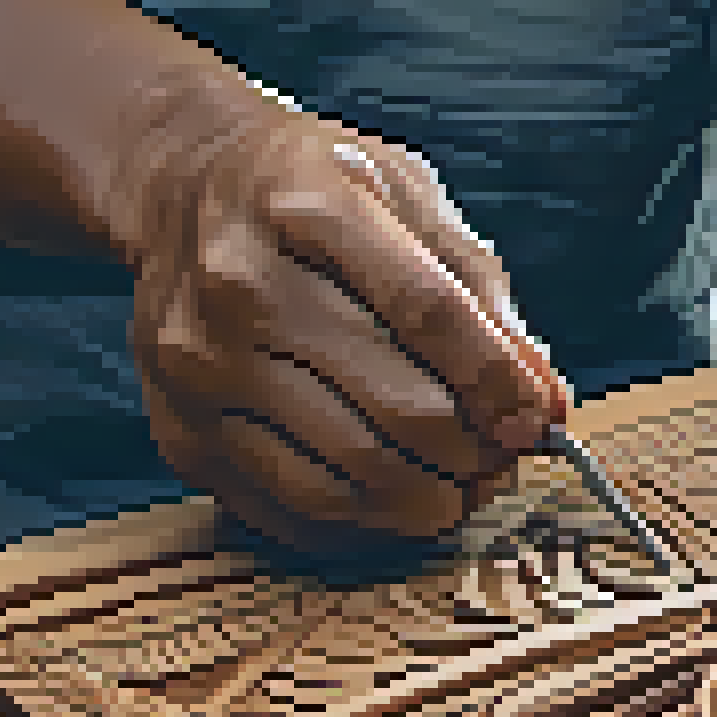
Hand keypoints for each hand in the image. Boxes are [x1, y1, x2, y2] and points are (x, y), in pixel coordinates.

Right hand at [108, 73, 564, 551]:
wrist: (176, 193)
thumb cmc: (310, 194)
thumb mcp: (403, 193)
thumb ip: (478, 289)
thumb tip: (541, 399)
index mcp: (304, 202)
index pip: (426, 309)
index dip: (496, 379)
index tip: (534, 417)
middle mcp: (237, 283)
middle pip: (394, 404)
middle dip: (472, 449)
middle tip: (502, 457)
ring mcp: (198, 365)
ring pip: (347, 474)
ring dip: (429, 498)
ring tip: (462, 485)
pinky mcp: (181, 432)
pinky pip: (295, 510)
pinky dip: (366, 523)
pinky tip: (398, 499)